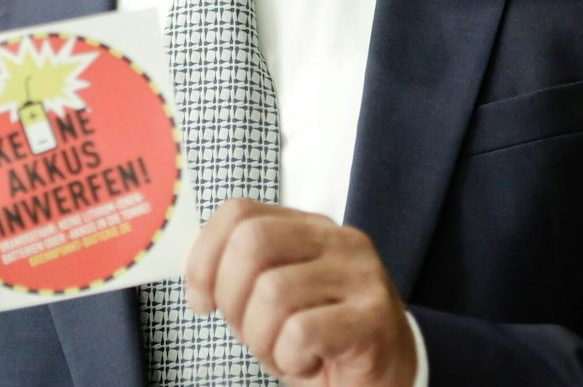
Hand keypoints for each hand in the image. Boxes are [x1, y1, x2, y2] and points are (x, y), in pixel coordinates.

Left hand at [185, 198, 416, 386]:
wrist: (384, 381)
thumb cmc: (319, 342)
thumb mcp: (274, 300)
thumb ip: (243, 275)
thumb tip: (198, 282)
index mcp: (310, 227)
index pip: (240, 213)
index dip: (205, 257)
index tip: (202, 302)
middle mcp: (340, 241)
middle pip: (253, 242)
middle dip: (231, 298)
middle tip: (247, 333)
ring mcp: (362, 276)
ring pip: (272, 292)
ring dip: (261, 339)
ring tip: (282, 353)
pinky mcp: (374, 318)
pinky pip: (301, 331)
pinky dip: (288, 358)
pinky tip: (305, 363)